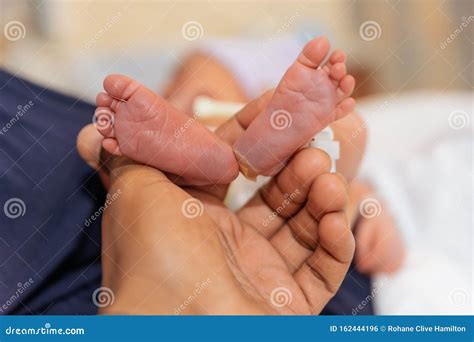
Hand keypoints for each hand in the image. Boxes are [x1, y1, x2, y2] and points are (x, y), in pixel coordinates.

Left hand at [82, 92, 354, 314]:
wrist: (175, 329)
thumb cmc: (154, 255)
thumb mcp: (136, 192)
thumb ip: (130, 156)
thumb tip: (90, 131)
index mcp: (195, 217)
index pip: (235, 166)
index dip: (258, 135)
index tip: (283, 106)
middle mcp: (227, 245)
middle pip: (274, 195)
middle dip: (296, 167)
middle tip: (313, 147)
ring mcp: (260, 276)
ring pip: (303, 229)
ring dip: (320, 198)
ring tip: (326, 178)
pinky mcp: (289, 308)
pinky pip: (323, 270)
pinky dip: (335, 242)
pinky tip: (333, 218)